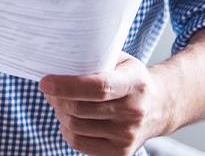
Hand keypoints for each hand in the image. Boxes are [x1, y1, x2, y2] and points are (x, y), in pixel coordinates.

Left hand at [39, 53, 169, 155]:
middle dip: (56, 98)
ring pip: (75, 126)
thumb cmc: (130, 79)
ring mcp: (128, 135)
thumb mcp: (120, 60)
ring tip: (62, 102)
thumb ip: (94, 58)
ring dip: (60, 112)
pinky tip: (71, 118)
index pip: (98, 87)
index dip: (67, 86)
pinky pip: (79, 143)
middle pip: (80, 108)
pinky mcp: (120, 152)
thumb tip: (56, 59)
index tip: (45, 82)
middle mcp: (134, 111)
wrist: (159, 107)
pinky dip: (67, 130)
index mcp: (135, 83)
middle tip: (50, 89)